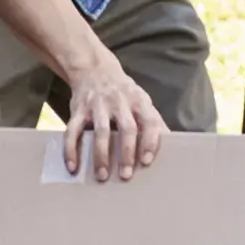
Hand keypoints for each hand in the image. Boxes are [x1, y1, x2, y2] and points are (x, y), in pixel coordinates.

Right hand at [57, 48, 166, 181]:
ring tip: (102, 176)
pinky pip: (73, 130)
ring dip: (101, 155)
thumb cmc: (123, 91)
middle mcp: (119, 101)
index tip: (147, 161)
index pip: (149, 121)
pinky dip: (71, 149)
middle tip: (126, 175)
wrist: (94, 68)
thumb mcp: (141, 100)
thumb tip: (173, 142)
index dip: (150, 141)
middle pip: (126, 127)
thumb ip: (154, 120)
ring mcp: (97, 104)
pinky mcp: (78, 109)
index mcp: (138, 100)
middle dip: (127, 152)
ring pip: (100, 131)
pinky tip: (73, 167)